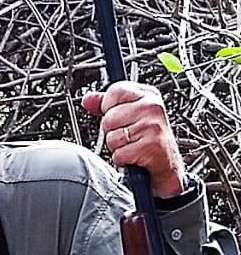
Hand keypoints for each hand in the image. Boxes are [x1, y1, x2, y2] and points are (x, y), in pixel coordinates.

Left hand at [82, 82, 187, 200]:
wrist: (166, 163)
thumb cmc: (147, 139)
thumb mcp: (129, 115)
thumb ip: (107, 105)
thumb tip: (88, 99)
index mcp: (148, 95)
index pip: (115, 91)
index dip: (109, 107)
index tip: (120, 116)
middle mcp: (152, 107)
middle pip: (108, 118)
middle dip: (112, 131)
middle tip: (129, 136)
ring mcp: (152, 125)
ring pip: (111, 137)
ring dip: (117, 147)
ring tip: (133, 145)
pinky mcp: (150, 145)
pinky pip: (118, 154)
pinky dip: (122, 159)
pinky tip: (135, 156)